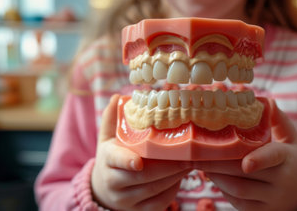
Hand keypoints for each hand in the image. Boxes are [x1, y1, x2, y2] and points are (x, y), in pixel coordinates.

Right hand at [91, 94, 191, 210]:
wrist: (104, 191)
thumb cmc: (111, 159)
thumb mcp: (107, 139)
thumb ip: (111, 119)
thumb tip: (119, 97)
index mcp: (108, 162)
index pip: (117, 161)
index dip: (127, 162)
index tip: (139, 161)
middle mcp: (115, 184)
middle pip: (144, 177)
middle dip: (169, 166)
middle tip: (189, 155)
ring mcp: (127, 200)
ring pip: (155, 190)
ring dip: (176, 176)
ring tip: (191, 162)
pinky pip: (160, 202)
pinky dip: (173, 189)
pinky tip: (182, 176)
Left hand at [193, 101, 296, 210]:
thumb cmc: (290, 160)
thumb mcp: (291, 139)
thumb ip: (277, 119)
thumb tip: (262, 99)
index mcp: (288, 158)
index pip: (273, 157)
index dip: (259, 160)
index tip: (246, 163)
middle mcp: (281, 181)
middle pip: (245, 174)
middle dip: (217, 163)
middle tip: (196, 153)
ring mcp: (271, 199)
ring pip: (238, 190)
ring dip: (216, 176)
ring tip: (199, 163)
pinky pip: (237, 201)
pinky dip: (221, 189)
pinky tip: (211, 176)